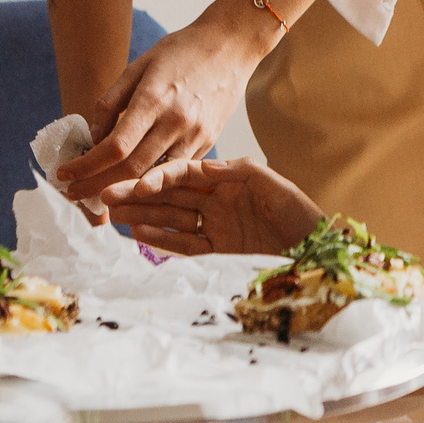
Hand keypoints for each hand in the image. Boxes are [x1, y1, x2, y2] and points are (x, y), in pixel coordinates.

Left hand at [60, 10, 267, 194]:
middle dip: (97, 187)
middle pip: (131, 170)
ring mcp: (196, 136)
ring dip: (123, 192)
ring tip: (98, 197)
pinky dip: (150, 183)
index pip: (115, 147)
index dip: (86, 166)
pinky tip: (131, 186)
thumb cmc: (181, 51)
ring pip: (154, 178)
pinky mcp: (208, 144)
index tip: (65, 174)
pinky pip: (174, 172)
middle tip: (73, 193)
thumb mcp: (138, 66)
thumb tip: (94, 139)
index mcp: (154, 99)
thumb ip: (111, 103)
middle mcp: (176, 122)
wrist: (230, 47)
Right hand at [95, 157, 323, 256]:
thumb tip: (207, 166)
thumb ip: (242, 172)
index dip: (160, 177)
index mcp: (229, 180)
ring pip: (171, 218)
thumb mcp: (276, 187)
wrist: (318, 256)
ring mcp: (216, 226)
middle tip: (106, 194)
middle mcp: (218, 201)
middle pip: (171, 195)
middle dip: (139, 194)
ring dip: (142, 215)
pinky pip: (183, 243)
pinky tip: (138, 231)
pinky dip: (161, 237)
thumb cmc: (302, 216)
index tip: (136, 181)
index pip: (186, 174)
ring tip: (111, 214)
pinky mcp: (218, 252)